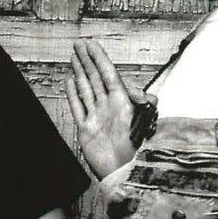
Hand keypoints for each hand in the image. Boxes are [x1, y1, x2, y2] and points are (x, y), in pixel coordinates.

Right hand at [64, 39, 138, 179]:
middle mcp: (108, 107)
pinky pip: (77, 108)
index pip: (107, 73)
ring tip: (73, 58)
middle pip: (94, 77)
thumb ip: (146, 106)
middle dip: (86, 60)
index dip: (99, 58)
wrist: (125, 174)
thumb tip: (143, 93)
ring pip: (85, 89)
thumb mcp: (147, 124)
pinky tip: (69, 82)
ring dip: (79, 72)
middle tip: (78, 45)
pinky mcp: (86, 130)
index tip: (91, 44)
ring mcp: (96, 117)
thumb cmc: (139, 151)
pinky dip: (72, 95)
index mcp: (121, 102)